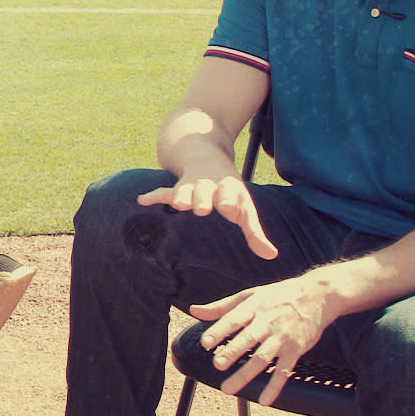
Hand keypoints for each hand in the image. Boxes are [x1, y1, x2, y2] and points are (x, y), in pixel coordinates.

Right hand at [138, 173, 278, 259]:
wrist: (209, 158)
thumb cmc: (230, 192)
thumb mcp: (244, 208)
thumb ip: (255, 233)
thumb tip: (272, 256)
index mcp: (228, 189)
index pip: (229, 195)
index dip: (228, 201)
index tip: (228, 209)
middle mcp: (209, 186)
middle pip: (205, 192)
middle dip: (203, 199)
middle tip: (202, 209)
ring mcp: (192, 186)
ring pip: (184, 190)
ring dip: (181, 197)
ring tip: (178, 205)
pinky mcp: (177, 188)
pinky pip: (164, 191)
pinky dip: (154, 195)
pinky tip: (142, 200)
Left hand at [187, 277, 331, 405]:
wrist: (317, 295)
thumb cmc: (278, 295)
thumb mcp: (249, 295)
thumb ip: (220, 306)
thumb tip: (193, 311)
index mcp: (254, 307)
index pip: (234, 319)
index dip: (219, 331)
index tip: (205, 343)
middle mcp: (268, 322)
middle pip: (248, 339)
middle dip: (233, 352)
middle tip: (218, 364)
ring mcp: (283, 337)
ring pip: (263, 358)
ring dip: (246, 374)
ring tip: (228, 388)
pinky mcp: (296, 350)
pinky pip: (284, 370)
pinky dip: (275, 386)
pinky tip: (264, 400)